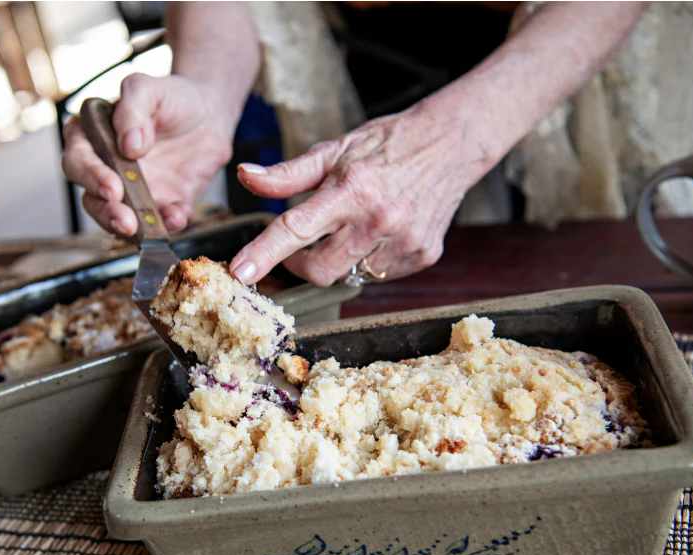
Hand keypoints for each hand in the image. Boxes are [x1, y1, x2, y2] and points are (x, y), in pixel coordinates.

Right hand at [61, 73, 233, 236]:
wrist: (208, 115)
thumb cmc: (170, 97)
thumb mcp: (149, 88)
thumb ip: (133, 108)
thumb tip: (128, 144)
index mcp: (94, 137)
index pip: (78, 160)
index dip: (91, 176)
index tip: (112, 187)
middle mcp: (108, 169)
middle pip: (92, 198)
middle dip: (106, 213)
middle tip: (125, 220)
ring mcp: (133, 191)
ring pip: (121, 218)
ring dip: (133, 227)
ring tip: (149, 229)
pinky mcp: (161, 204)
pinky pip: (161, 222)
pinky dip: (169, 223)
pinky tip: (179, 215)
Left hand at [228, 102, 495, 286]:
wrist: (451, 142)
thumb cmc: (388, 143)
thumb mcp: (334, 150)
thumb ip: (288, 173)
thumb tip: (246, 176)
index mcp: (351, 190)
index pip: (296, 229)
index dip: (264, 253)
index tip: (241, 272)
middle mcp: (379, 220)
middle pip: (320, 270)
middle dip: (302, 263)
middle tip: (302, 245)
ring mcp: (404, 241)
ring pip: (351, 275)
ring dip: (340, 259)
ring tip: (354, 227)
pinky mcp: (423, 254)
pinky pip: (381, 273)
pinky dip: (371, 259)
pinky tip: (381, 232)